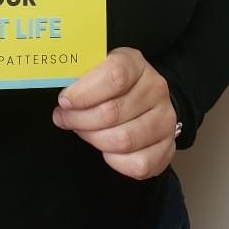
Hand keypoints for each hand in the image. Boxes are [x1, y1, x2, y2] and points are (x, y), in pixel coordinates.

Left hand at [51, 47, 176, 179]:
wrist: (144, 99)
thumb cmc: (111, 84)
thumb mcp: (97, 68)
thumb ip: (80, 76)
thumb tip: (60, 95)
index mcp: (136, 63)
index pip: (114, 75)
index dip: (84, 92)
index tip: (64, 101)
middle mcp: (156, 89)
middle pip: (113, 112)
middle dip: (80, 120)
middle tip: (64, 118)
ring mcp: (165, 119)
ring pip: (123, 141)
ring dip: (94, 139)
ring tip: (83, 131)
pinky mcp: (169, 148)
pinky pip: (138, 164)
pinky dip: (115, 161)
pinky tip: (106, 149)